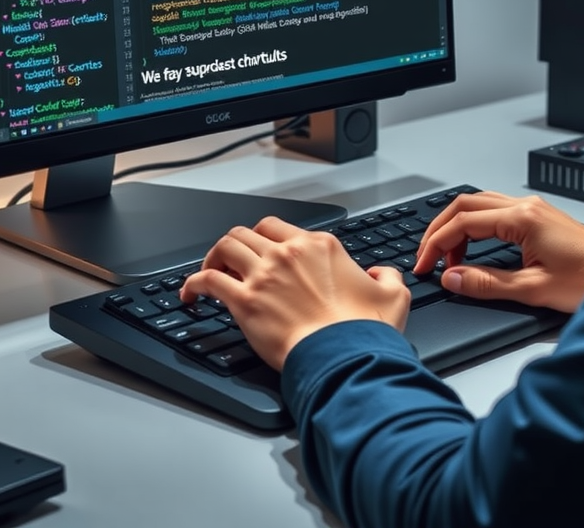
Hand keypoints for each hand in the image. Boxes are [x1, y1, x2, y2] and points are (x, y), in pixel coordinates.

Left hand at [179, 218, 410, 370]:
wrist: (345, 357)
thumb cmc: (364, 332)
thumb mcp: (393, 295)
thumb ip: (387, 277)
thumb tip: (381, 274)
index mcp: (319, 246)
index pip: (281, 226)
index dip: (267, 237)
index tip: (263, 251)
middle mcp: (289, 253)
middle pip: (249, 231)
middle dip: (238, 243)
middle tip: (233, 260)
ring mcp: (265, 274)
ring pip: (226, 246)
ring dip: (214, 256)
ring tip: (209, 270)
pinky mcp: (245, 301)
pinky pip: (208, 280)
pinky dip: (193, 283)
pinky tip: (190, 294)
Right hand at [414, 192, 583, 312]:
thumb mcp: (534, 289)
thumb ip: (487, 284)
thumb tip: (453, 278)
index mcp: (522, 218)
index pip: (463, 222)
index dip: (437, 244)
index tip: (425, 265)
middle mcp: (526, 206)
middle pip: (465, 205)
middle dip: (440, 231)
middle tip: (426, 257)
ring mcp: (533, 208)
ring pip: (479, 205)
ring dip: (457, 227)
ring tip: (448, 258)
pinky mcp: (539, 216)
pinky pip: (495, 212)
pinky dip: (475, 228)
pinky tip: (473, 249)